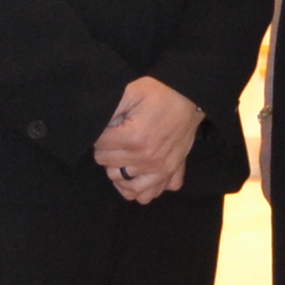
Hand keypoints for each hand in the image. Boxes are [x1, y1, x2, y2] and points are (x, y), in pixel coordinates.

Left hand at [90, 75, 201, 201]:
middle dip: (107, 153)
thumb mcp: (131, 91)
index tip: (107, 129)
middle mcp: (146, 158)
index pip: (99, 147)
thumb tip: (94, 125)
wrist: (191, 97)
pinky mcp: (172, 172)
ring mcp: (160, 169)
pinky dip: (141, 188)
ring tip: (122, 159)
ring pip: (127, 186)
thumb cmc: (159, 93)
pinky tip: (137, 174)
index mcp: (134, 137)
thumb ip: (110, 109)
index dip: (99, 136)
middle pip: (109, 167)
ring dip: (120, 174)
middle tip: (115, 141)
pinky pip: (151, 193)